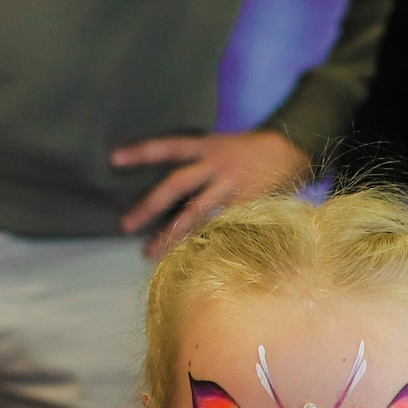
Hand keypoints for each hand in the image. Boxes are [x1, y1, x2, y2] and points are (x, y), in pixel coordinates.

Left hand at [113, 129, 312, 257]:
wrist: (293, 149)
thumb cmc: (250, 152)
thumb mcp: (222, 146)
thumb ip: (199, 162)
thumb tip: (169, 187)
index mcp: (207, 147)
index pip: (168, 146)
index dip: (142, 152)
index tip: (114, 159)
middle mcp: (216, 165)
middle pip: (176, 185)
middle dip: (149, 205)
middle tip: (124, 225)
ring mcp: (233, 186)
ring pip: (196, 213)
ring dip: (171, 234)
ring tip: (149, 253)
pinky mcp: (250, 205)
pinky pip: (224, 228)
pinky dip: (207, 244)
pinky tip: (191, 260)